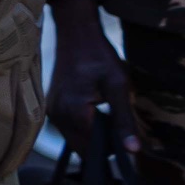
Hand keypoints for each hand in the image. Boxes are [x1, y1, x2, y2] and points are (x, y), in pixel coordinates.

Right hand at [47, 0, 126, 148]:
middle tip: (121, 126)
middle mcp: (58, 115)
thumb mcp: (118, 86)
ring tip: (108, 116)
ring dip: (93, 138)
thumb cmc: (99, 56)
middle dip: (103, 146)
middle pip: (83, 149)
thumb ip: (124, 120)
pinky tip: (95, 112)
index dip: (116, 147)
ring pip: (75, 141)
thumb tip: (133, 151)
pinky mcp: (52, 106)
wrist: (75, 33)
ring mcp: (52, 111)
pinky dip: (83, 129)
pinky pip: (69, 129)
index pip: (98, 149)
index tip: (130, 136)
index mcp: (75, 112)